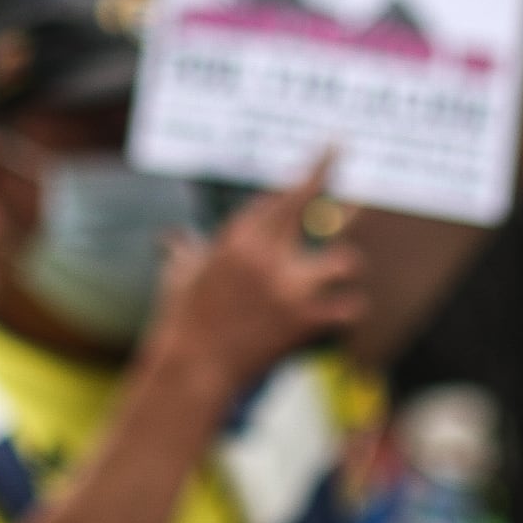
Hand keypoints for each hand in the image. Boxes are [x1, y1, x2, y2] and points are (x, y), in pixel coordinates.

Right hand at [147, 163, 365, 392]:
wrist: (194, 368)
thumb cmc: (182, 319)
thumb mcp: (181, 274)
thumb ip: (184, 250)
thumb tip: (172, 238)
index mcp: (238, 239)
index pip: (281, 194)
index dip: (309, 173)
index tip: (327, 154)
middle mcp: (267, 256)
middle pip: (313, 207)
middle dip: (333, 185)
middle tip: (350, 166)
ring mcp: (289, 288)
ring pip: (346, 261)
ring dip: (343, 266)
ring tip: (338, 269)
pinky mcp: (304, 322)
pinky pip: (349, 307)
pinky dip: (348, 309)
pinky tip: (342, 309)